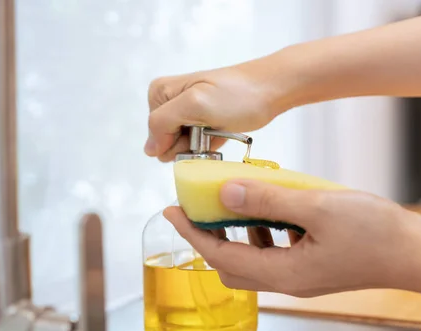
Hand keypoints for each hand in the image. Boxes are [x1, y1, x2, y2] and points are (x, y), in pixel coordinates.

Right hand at [146, 61, 281, 161]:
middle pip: (167, 142)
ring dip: (201, 146)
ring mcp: (187, 114)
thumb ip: (164, 123)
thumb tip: (149, 149)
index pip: (155, 134)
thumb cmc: (237, 94)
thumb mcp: (194, 104)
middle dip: (188, 144)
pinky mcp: (203, 124)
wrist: (271, 90)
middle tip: (210, 128)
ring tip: (218, 128)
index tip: (197, 128)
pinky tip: (222, 134)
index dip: (175, 140)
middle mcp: (170, 102)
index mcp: (160, 93)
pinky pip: (198, 147)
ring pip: (182, 148)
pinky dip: (210, 147)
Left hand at [163, 180, 420, 296]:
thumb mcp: (318, 208)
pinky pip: (276, 252)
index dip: (191, 234)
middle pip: (232, 264)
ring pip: (253, 258)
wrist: (417, 253)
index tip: (171, 211)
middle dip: (209, 236)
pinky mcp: (315, 266)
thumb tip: (225, 194)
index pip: (220, 255)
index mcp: (284, 272)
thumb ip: (269, 201)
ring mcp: (303, 276)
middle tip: (200, 207)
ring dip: (238, 233)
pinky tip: (276, 208)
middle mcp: (289, 280)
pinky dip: (264, 232)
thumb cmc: (377, 233)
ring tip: (236, 202)